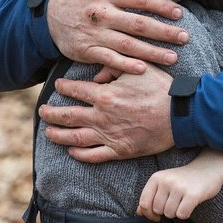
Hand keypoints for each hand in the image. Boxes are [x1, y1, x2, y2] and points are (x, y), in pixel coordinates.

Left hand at [39, 64, 175, 161]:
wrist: (180, 116)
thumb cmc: (161, 89)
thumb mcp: (139, 68)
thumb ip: (114, 67)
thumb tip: (98, 77)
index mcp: (105, 95)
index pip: (75, 91)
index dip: (63, 88)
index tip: (57, 86)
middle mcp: (102, 117)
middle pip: (67, 116)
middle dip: (51, 114)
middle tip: (42, 112)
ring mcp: (109, 136)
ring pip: (75, 138)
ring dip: (58, 135)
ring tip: (48, 132)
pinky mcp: (119, 150)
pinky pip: (94, 155)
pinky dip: (79, 154)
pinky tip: (71, 151)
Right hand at [46, 0, 186, 74]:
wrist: (50, 15)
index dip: (161, 6)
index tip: (179, 13)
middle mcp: (101, 13)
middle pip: (138, 24)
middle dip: (164, 32)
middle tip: (184, 37)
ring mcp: (94, 33)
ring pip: (128, 45)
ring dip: (152, 52)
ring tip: (173, 57)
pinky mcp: (87, 50)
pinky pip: (110, 59)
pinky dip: (126, 65)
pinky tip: (143, 69)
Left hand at [139, 149, 222, 221]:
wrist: (207, 168)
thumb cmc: (183, 179)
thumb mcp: (164, 182)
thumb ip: (150, 196)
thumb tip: (139, 212)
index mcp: (156, 177)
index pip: (144, 203)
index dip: (148, 214)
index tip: (156, 215)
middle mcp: (166, 181)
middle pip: (157, 210)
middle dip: (165, 211)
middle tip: (175, 203)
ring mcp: (179, 187)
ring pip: (169, 214)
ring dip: (176, 212)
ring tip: (182, 202)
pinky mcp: (192, 195)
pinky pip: (182, 215)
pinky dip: (185, 214)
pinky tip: (189, 204)